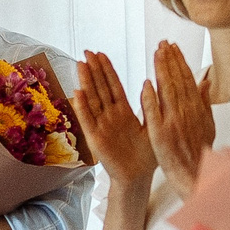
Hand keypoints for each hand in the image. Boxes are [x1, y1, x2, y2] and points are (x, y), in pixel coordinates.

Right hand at [70, 51, 153, 192]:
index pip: (114, 86)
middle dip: (94, 70)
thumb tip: (150, 82)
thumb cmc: (146, 155)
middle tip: (87, 52)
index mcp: (123, 112)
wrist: (138, 177)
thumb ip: (150, 106)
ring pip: (92, 100)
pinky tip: (77, 93)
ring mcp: (101, 127)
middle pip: (100, 89)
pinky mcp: (96, 139)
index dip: (107, 70)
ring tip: (80, 64)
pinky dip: (82, 108)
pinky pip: (88, 121)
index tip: (101, 54)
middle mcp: (110, 117)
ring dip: (86, 82)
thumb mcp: (152, 126)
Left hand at [141, 41, 215, 194]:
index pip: (187, 79)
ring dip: (161, 71)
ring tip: (156, 54)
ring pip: (166, 92)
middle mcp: (186, 112)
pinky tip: (146, 84)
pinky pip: (154, 113)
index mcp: (197, 108)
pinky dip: (150, 98)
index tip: (172, 47)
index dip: (179, 61)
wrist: (197, 175)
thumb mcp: (209, 125)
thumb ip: (205, 102)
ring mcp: (173, 122)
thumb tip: (205, 83)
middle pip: (177, 81)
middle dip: (169, 60)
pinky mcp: (161, 134)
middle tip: (162, 44)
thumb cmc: (202, 151)